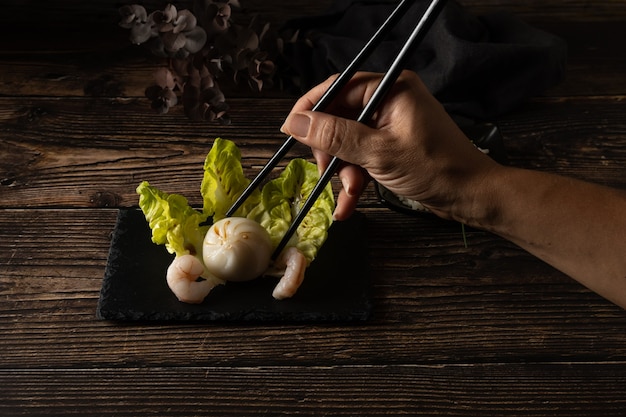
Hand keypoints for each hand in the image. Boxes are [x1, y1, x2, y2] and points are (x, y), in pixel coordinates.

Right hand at [280, 70, 499, 220]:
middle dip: (331, 151)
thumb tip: (296, 122)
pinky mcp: (392, 146)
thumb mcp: (378, 153)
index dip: (311, 109)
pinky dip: (355, 177)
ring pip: (348, 142)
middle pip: (340, 118)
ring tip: (348, 196)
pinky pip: (362, 156)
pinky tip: (350, 203)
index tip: (291, 130)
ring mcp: (390, 125)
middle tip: (326, 173)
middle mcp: (389, 101)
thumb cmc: (434, 169)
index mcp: (390, 89)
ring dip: (343, 171)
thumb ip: (335, 136)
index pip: (338, 88)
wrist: (472, 197)